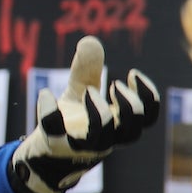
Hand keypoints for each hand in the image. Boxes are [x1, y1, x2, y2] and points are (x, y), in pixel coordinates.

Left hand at [9, 36, 159, 192]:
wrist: (43, 152)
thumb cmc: (70, 121)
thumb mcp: (80, 92)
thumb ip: (87, 69)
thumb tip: (90, 41)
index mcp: (117, 126)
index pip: (146, 119)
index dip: (148, 97)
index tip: (131, 73)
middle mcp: (104, 139)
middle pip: (132, 133)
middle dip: (129, 106)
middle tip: (112, 85)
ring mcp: (80, 146)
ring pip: (101, 140)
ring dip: (99, 112)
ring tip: (87, 91)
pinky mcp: (55, 146)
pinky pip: (54, 132)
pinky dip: (49, 111)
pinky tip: (45, 93)